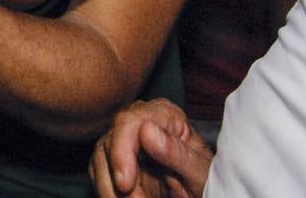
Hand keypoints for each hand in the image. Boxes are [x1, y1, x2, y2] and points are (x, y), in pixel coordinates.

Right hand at [89, 99, 212, 197]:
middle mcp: (139, 121)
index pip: (129, 122)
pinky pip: (100, 174)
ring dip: (112, 189)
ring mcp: (125, 140)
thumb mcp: (198, 173)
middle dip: (118, 179)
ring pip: (100, 159)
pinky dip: (110, 192)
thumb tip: (147, 130)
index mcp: (164, 115)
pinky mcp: (115, 160)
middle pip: (109, 141)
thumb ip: (177, 152)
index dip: (122, 152)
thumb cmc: (205, 182)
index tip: (124, 184)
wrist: (199, 195)